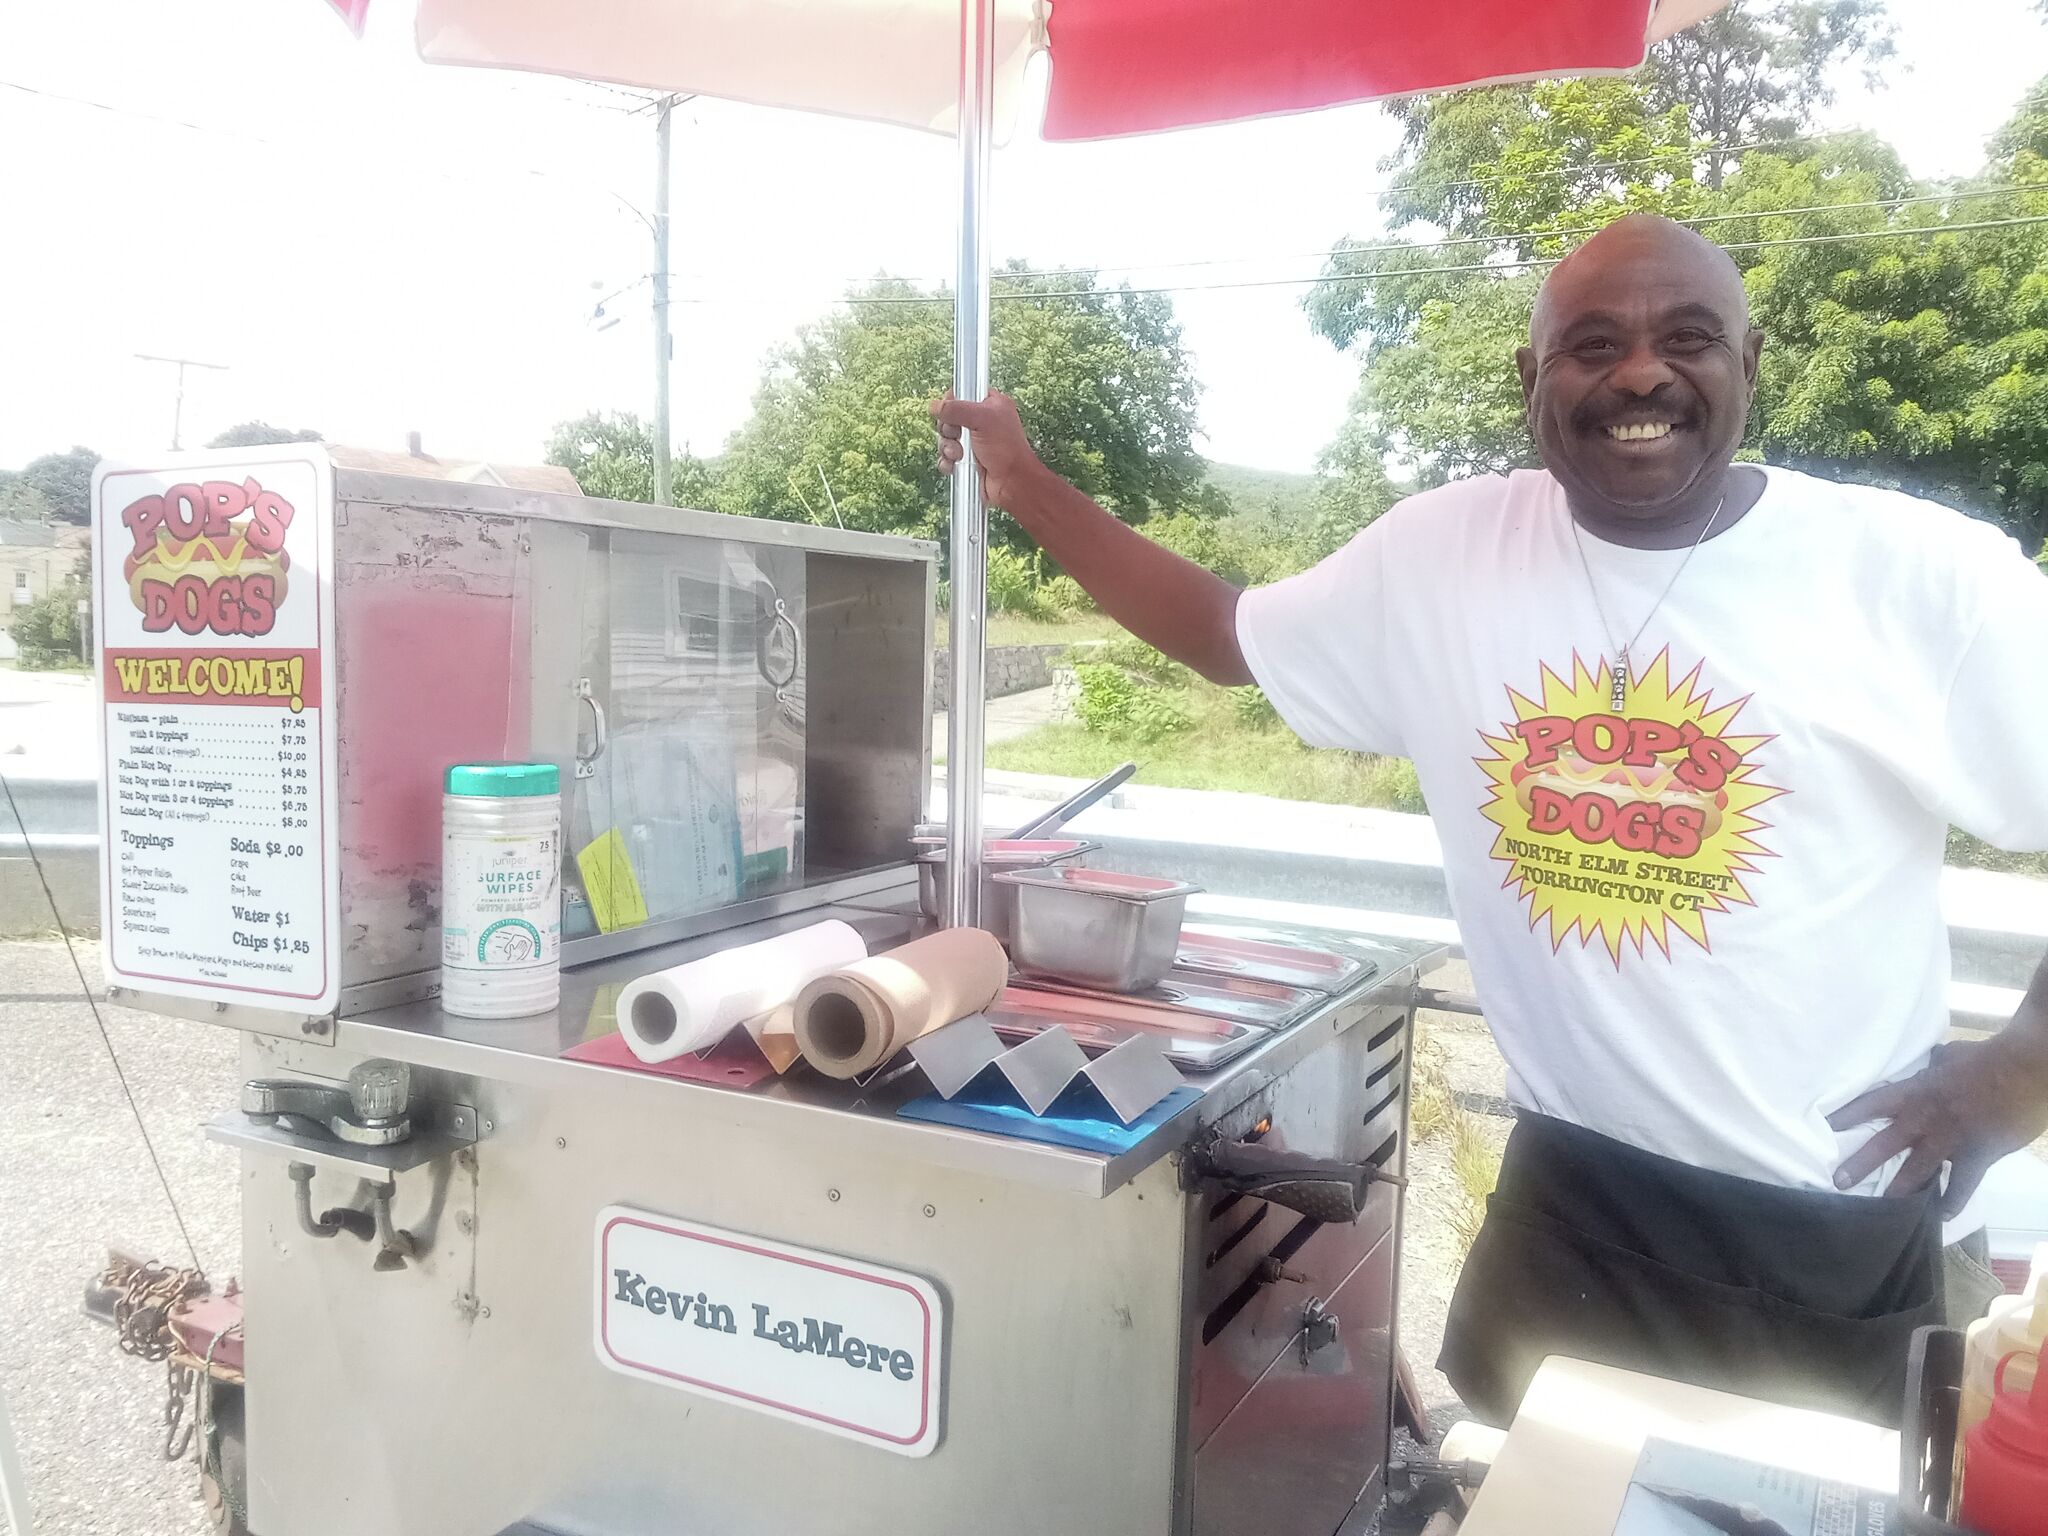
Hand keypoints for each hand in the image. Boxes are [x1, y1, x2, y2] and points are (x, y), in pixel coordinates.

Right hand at [931, 390, 1051, 511]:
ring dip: (948, 447)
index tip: (953, 412)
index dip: (953, 402)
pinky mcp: (967, 460)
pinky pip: (946, 457)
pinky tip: (955, 465)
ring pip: (946, 438)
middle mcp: (982, 422)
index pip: (964, 393)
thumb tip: (935, 406)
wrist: (1012, 483)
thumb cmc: (1006, 450)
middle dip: (948, 429)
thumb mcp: (982, 418)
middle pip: (949, 417)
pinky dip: (947, 462)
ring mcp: (974, 442)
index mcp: (991, 404)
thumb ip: (956, 408)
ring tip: (959, 454)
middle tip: (958, 435)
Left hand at [1829, 1024, 2047, 1213]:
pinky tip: (1942, 1214)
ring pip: (1916, 1172)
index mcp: (1915, 1091)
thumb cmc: (1987, 1058)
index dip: (1847, 1116)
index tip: (1826, 1128)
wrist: (2022, 1071)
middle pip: (1884, 1144)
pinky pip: (1961, 1185)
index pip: (1871, 1104)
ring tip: (1882, 1207)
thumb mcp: (1950, 1055)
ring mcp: (1949, 1141)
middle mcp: (1924, 1119)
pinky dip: (1952, 1201)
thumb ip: (1936, 1064)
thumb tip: (1933, 1059)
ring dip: (1898, 1191)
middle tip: (1839, 1181)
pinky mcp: (1976, 1156)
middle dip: (1860, 1164)